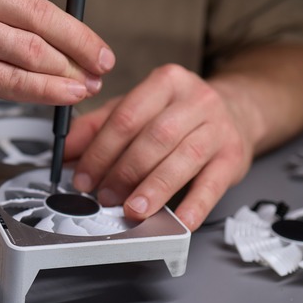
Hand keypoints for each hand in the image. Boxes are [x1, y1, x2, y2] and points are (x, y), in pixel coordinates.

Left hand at [64, 64, 256, 230]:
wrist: (236, 111)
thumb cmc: (177, 114)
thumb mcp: (136, 109)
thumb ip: (97, 127)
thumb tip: (66, 151)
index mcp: (166, 82)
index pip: (127, 116)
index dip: (100, 150)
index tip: (83, 176)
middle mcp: (196, 100)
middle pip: (155, 137)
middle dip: (124, 171)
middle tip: (104, 196)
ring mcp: (219, 128)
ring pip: (183, 159)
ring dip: (154, 188)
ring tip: (133, 210)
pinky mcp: (234, 157)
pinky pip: (213, 184)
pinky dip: (194, 206)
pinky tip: (179, 220)